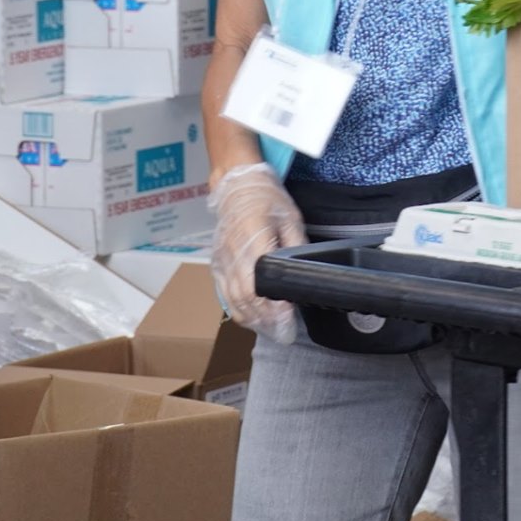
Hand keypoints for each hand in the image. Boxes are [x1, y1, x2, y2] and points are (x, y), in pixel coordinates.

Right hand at [209, 163, 306, 344]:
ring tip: (272, 332)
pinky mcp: (216, 264)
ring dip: (252, 319)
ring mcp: (222, 260)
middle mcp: (233, 253)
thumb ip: (295, 245)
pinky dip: (238, 310)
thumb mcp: (290, 218)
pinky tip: (253, 319)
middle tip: (285, 335)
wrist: (237, 186)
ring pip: (233, 299)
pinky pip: (224, 293)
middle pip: (246, 296)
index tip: (289, 318)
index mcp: (252, 239)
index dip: (274, 303)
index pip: (261, 280)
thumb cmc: (266, 199)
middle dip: (266, 320)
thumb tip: (303, 270)